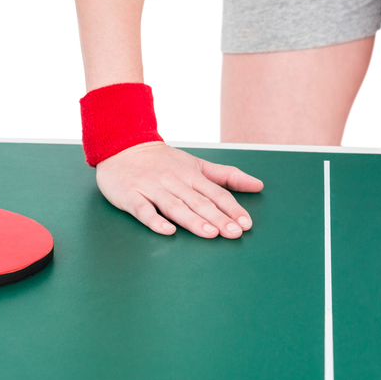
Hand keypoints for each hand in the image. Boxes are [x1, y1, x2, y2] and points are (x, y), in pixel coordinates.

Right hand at [95, 141, 263, 237]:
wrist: (122, 147)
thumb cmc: (163, 161)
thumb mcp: (197, 164)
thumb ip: (227, 176)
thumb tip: (258, 185)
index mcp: (192, 174)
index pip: (216, 193)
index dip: (232, 208)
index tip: (246, 223)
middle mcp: (174, 181)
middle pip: (199, 202)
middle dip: (218, 217)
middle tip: (234, 233)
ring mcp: (152, 188)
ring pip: (175, 206)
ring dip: (192, 220)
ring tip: (209, 232)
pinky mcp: (130, 195)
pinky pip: (143, 210)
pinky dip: (154, 220)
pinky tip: (167, 230)